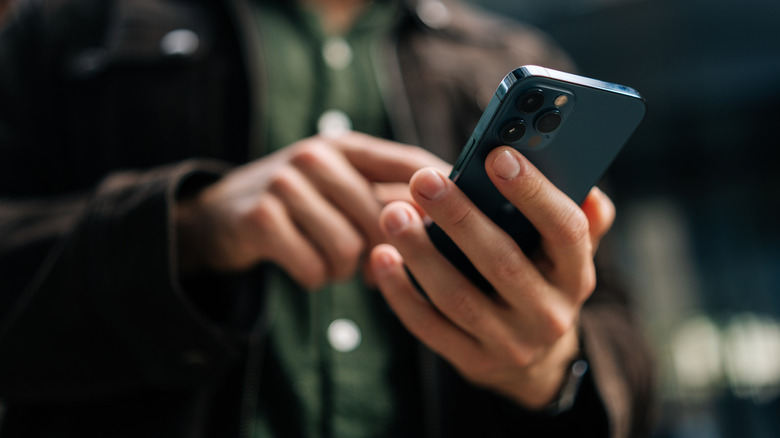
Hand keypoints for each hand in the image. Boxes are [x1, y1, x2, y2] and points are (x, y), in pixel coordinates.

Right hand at [176, 131, 447, 288]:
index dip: (443, 192)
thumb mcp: (340, 188)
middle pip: (384, 218)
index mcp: (347, 146)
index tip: (468, 221)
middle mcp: (317, 155)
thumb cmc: (298, 206)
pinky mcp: (261, 217)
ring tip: (331, 261)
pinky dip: (315, 277)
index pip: (411, 163)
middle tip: (370, 263)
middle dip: (383, 252)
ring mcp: (285, 182)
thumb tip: (449, 225)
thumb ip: (386, 198)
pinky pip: (315, 267)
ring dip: (344, 269)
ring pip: (350, 248)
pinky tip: (305, 264)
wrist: (218, 216)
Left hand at [369, 146, 614, 408]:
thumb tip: (587, 186)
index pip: (565, 230)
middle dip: (459, 217)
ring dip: (420, 252)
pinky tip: (382, 257)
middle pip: (502, 261)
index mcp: (577, 276)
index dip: (533, 192)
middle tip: (424, 180)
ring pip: (457, 296)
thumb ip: (581, 219)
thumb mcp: (567, 255)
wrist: (534, 362)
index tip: (497, 156)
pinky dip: (401, 291)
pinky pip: (429, 326)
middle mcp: (549, 314)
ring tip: (393, 213)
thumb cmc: (542, 283)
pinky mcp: (472, 362)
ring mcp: (509, 344)